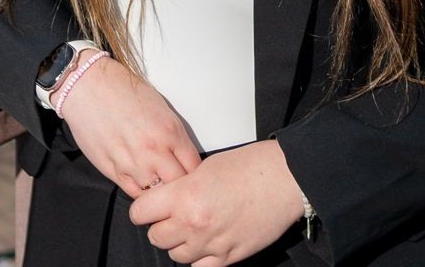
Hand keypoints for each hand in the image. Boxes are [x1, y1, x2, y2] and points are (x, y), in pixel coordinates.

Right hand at [57, 57, 202, 198]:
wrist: (88, 86)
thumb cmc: (123, 89)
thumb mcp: (160, 106)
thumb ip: (174, 134)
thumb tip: (183, 155)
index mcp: (170, 131)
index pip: (194, 167)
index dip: (195, 173)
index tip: (193, 174)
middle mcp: (154, 151)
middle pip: (179, 186)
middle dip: (181, 187)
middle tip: (179, 184)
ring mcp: (134, 164)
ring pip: (157, 196)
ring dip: (160, 192)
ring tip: (159, 186)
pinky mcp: (114, 171)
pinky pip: (135, 194)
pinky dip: (141, 193)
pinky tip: (142, 184)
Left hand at [128, 139, 305, 265]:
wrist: (283, 179)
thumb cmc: (249, 166)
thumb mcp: (205, 167)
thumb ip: (181, 187)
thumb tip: (165, 200)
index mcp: (185, 196)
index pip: (141, 212)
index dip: (142, 209)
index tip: (146, 208)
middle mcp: (193, 224)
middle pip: (156, 236)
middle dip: (160, 225)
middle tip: (171, 214)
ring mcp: (210, 244)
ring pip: (175, 255)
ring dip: (179, 242)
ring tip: (192, 226)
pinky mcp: (227, 258)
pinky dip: (198, 258)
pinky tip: (205, 242)